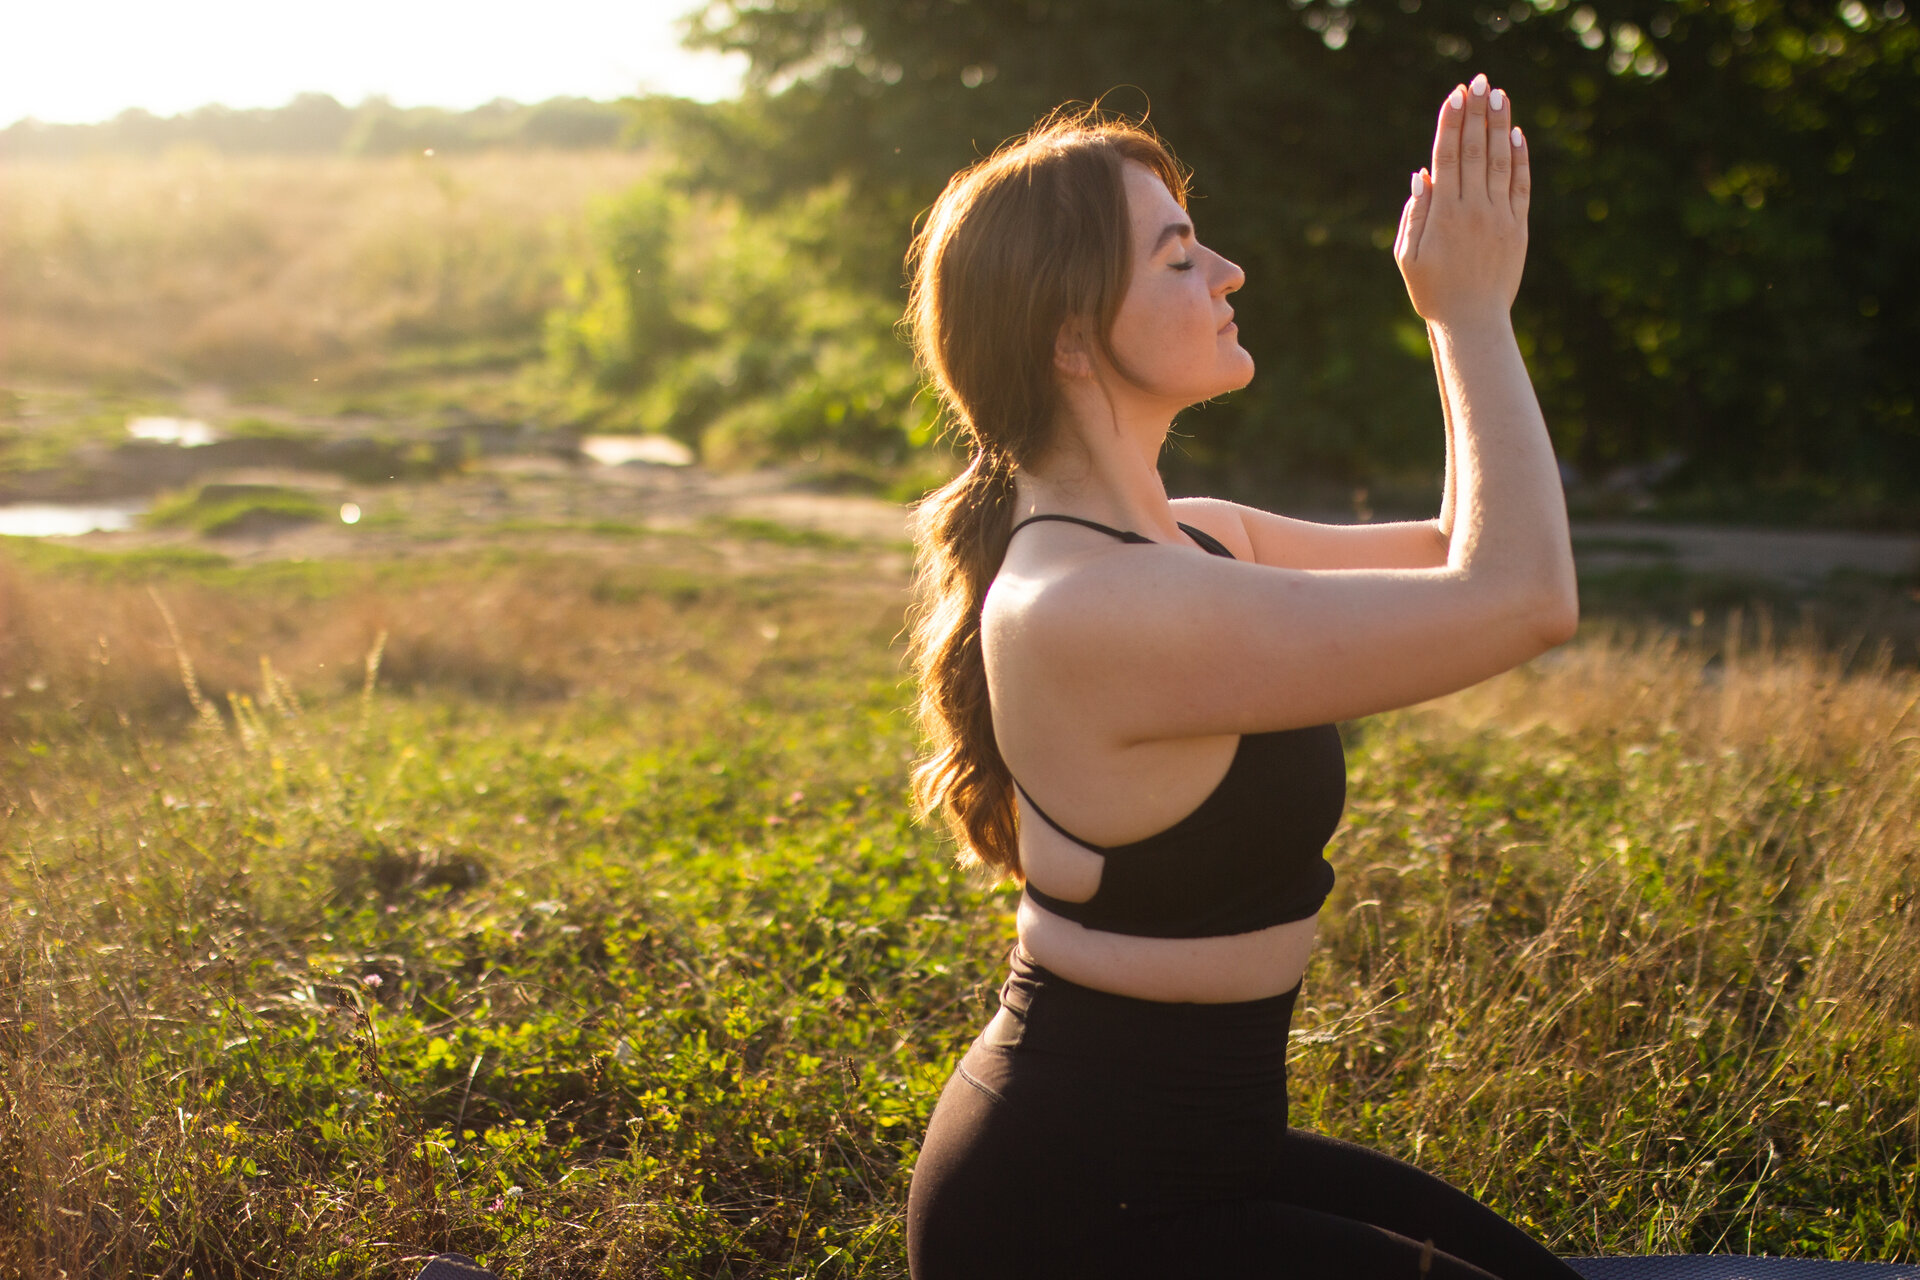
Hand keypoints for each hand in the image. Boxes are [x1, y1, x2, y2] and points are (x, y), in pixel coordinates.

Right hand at [1394, 73, 1530, 326]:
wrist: (1473, 323)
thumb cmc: (1433, 292)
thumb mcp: (1408, 257)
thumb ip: (1414, 214)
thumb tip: (1423, 174)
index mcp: (1444, 215)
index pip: (1448, 157)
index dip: (1451, 123)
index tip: (1455, 95)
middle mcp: (1473, 210)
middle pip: (1476, 151)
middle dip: (1476, 114)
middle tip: (1479, 82)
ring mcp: (1499, 217)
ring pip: (1501, 161)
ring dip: (1499, 125)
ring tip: (1499, 95)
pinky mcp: (1518, 228)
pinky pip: (1520, 186)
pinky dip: (1520, 158)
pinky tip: (1516, 134)